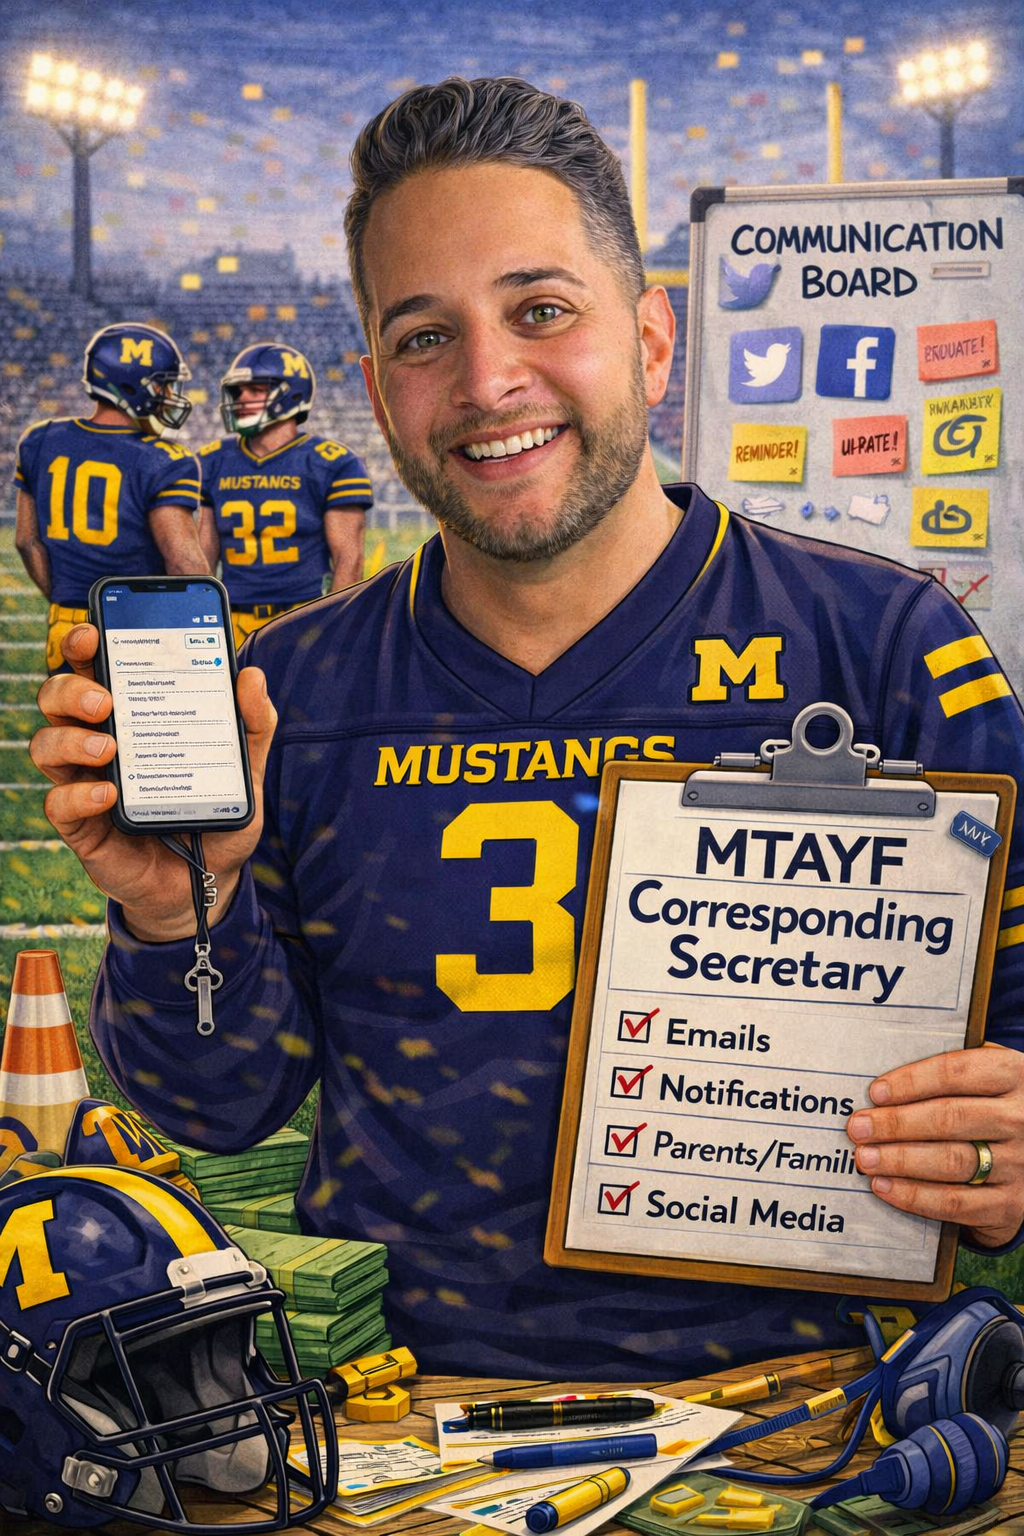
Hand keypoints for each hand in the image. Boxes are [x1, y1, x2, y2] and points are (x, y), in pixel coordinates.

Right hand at [30, 623, 276, 941]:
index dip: (82, 645)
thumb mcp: (246, 771)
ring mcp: (85, 783)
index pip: (94, 669)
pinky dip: (77, 794)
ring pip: (46, 744)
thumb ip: (253, 724)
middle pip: (58, 698)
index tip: (92, 632)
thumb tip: (251, 675)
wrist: (208, 884)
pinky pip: (58, 804)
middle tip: (105, 698)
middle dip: (71, 688)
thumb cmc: (215, 816)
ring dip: (69, 738)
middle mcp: (98, 743)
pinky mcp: (83, 828)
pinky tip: (108, 792)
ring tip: (109, 745)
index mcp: (131, 717)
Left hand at [847, 1044, 1023, 1247]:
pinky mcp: (1011, 1204)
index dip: (911, 1082)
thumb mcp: (985, 1079)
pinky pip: (956, 1203)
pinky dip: (915, 1196)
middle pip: (949, 1118)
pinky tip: (885, 1187)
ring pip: (951, 1161)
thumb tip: (883, 1087)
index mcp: (1012, 1074)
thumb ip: (950, 1074)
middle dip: (896, 1124)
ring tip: (865, 1157)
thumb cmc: (992, 1107)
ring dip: (900, 1160)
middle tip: (858, 1128)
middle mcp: (1021, 1118)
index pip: (956, 1072)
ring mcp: (1020, 1163)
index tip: (875, 1093)